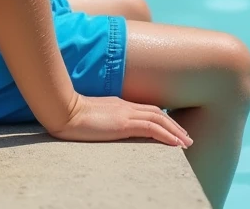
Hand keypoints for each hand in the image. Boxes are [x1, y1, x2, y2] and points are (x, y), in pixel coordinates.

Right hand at [49, 94, 191, 146]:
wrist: (63, 110)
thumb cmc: (70, 115)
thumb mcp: (92, 116)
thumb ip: (103, 119)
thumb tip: (109, 128)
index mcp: (119, 105)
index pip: (147, 110)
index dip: (163, 119)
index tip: (173, 129)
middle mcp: (126, 106)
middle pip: (158, 113)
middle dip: (174, 125)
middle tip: (186, 137)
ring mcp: (125, 113)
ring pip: (159, 119)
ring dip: (175, 131)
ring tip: (186, 143)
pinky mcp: (123, 124)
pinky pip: (151, 128)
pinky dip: (166, 135)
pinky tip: (175, 144)